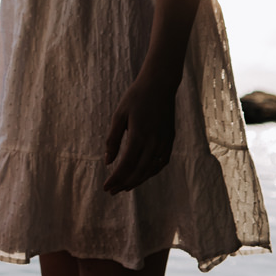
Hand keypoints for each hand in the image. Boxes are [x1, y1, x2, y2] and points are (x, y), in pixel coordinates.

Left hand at [103, 75, 176, 192]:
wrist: (160, 84)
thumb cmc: (136, 97)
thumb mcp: (119, 115)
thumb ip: (113, 139)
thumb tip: (107, 161)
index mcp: (139, 136)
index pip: (126, 165)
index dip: (116, 179)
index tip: (106, 187)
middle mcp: (154, 142)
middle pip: (139, 172)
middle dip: (125, 183)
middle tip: (112, 191)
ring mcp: (164, 142)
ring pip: (151, 170)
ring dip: (138, 180)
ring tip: (125, 186)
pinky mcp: (170, 140)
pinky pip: (161, 163)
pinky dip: (151, 172)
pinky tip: (143, 174)